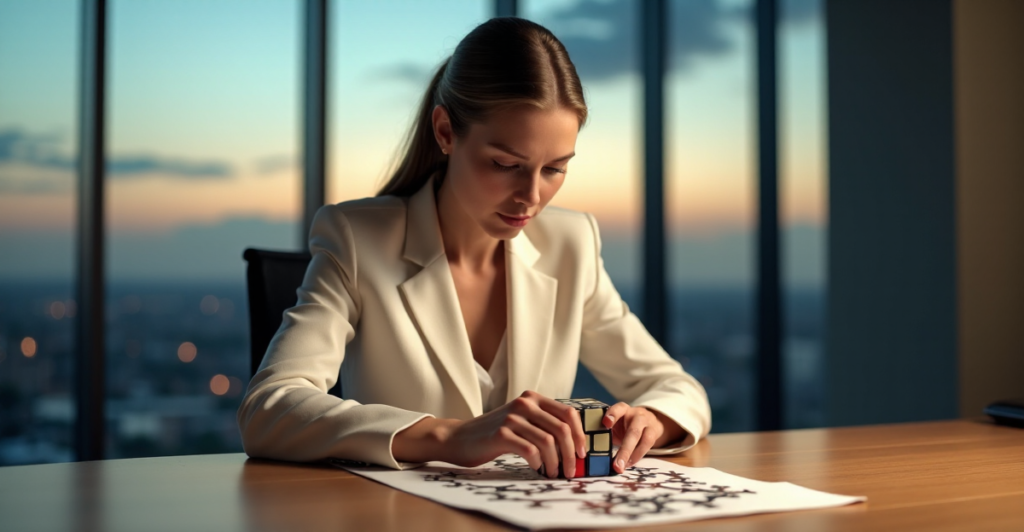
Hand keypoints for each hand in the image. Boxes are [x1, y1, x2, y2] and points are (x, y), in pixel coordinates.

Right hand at [440, 390, 587, 477]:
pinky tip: (536, 469)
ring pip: (548, 442)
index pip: (568, 413)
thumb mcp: (521, 422)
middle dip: (571, 454)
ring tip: (552, 473)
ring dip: (555, 463)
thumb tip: (574, 446)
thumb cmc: (495, 434)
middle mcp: (524, 403)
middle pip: (561, 429)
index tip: (581, 453)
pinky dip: (538, 463)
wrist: (459, 439)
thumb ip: (543, 425)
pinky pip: (530, 451)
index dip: (579, 435)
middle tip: (571, 470)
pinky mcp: (501, 433)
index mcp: (532, 398)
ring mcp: (512, 417)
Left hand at [602, 403, 683, 473]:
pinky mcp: (654, 433)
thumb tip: (589, 447)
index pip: (619, 408)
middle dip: (625, 450)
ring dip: (633, 456)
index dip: (613, 415)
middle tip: (616, 465)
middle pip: (633, 432)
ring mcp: (647, 424)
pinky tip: (628, 464)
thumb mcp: (615, 422)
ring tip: (622, 467)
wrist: (648, 420)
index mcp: (623, 409)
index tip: (605, 424)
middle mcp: (637, 415)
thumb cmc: (625, 423)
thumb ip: (605, 430)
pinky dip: (637, 456)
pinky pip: (647, 446)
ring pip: (644, 440)